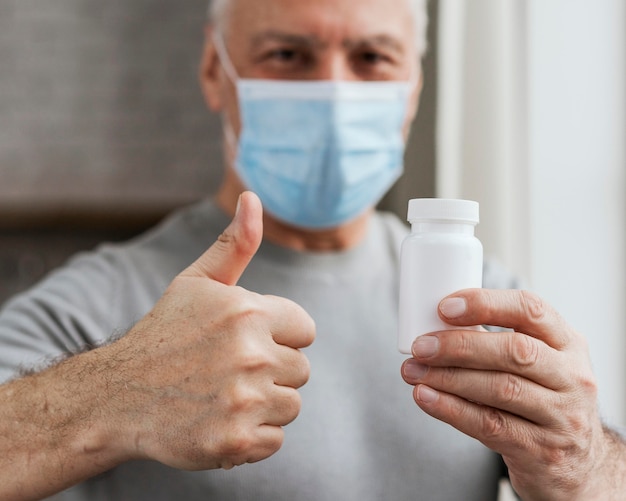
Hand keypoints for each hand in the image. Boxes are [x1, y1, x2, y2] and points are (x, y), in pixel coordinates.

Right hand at [103, 191, 315, 469]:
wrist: (118, 396)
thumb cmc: (164, 334)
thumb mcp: (196, 283)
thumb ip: (234, 244)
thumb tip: (252, 197)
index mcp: (247, 311)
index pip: (305, 329)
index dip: (280, 336)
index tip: (249, 342)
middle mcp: (250, 354)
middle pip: (301, 369)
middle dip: (272, 370)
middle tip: (229, 371)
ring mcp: (244, 400)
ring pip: (290, 405)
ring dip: (264, 403)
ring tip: (223, 394)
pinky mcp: (237, 441)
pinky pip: (275, 439)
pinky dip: (253, 436)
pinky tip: (220, 420)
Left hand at [400, 289, 622, 499]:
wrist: (579, 464)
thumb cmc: (544, 398)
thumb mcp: (541, 363)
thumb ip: (499, 342)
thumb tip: (435, 325)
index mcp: (568, 343)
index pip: (531, 310)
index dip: (485, 303)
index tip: (444, 307)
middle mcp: (572, 377)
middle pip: (514, 351)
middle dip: (460, 345)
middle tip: (420, 346)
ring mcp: (562, 416)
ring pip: (500, 389)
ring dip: (447, 378)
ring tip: (412, 371)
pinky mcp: (542, 450)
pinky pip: (489, 424)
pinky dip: (451, 409)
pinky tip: (424, 397)